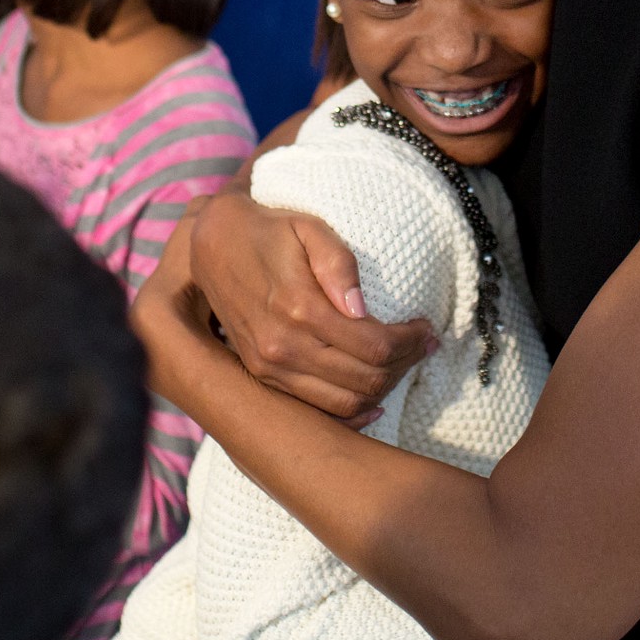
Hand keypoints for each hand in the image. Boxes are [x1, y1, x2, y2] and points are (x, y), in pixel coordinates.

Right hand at [184, 185, 431, 421]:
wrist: (213, 245)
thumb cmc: (269, 231)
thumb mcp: (307, 228)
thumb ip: (338, 264)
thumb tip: (361, 308)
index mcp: (299, 307)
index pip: (374, 345)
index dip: (410, 341)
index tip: (427, 328)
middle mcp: (283, 346)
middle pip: (365, 378)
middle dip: (405, 364)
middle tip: (423, 344)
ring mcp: (270, 367)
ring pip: (346, 402)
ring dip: (384, 388)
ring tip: (402, 362)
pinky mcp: (263, 375)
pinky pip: (317, 410)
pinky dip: (352, 411)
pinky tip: (373, 397)